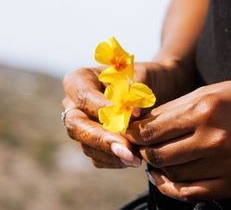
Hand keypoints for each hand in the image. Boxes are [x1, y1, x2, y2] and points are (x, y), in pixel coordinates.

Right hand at [62, 60, 189, 168]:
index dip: (104, 110)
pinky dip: (114, 160)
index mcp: (79, 80)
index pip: (85, 97)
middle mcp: (73, 104)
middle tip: (126, 150)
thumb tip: (132, 114)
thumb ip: (133, 91)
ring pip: (86, 144)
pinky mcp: (90, 142)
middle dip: (102, 139)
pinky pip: (96, 156)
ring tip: (136, 159)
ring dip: (111, 154)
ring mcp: (80, 125)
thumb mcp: (140, 76)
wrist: (151, 89)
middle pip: (77, 125)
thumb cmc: (143, 77)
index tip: (129, 119)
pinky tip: (133, 159)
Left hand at [126, 79, 230, 201]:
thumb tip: (142, 125)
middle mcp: (213, 139)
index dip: (135, 134)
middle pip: (159, 154)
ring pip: (174, 174)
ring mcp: (226, 164)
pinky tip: (165, 177)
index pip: (153, 131)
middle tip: (139, 146)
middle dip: (143, 151)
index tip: (129, 134)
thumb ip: (170, 111)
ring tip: (153, 159)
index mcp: (203, 111)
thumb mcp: (202, 94)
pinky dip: (173, 188)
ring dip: (157, 168)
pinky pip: (193, 193)